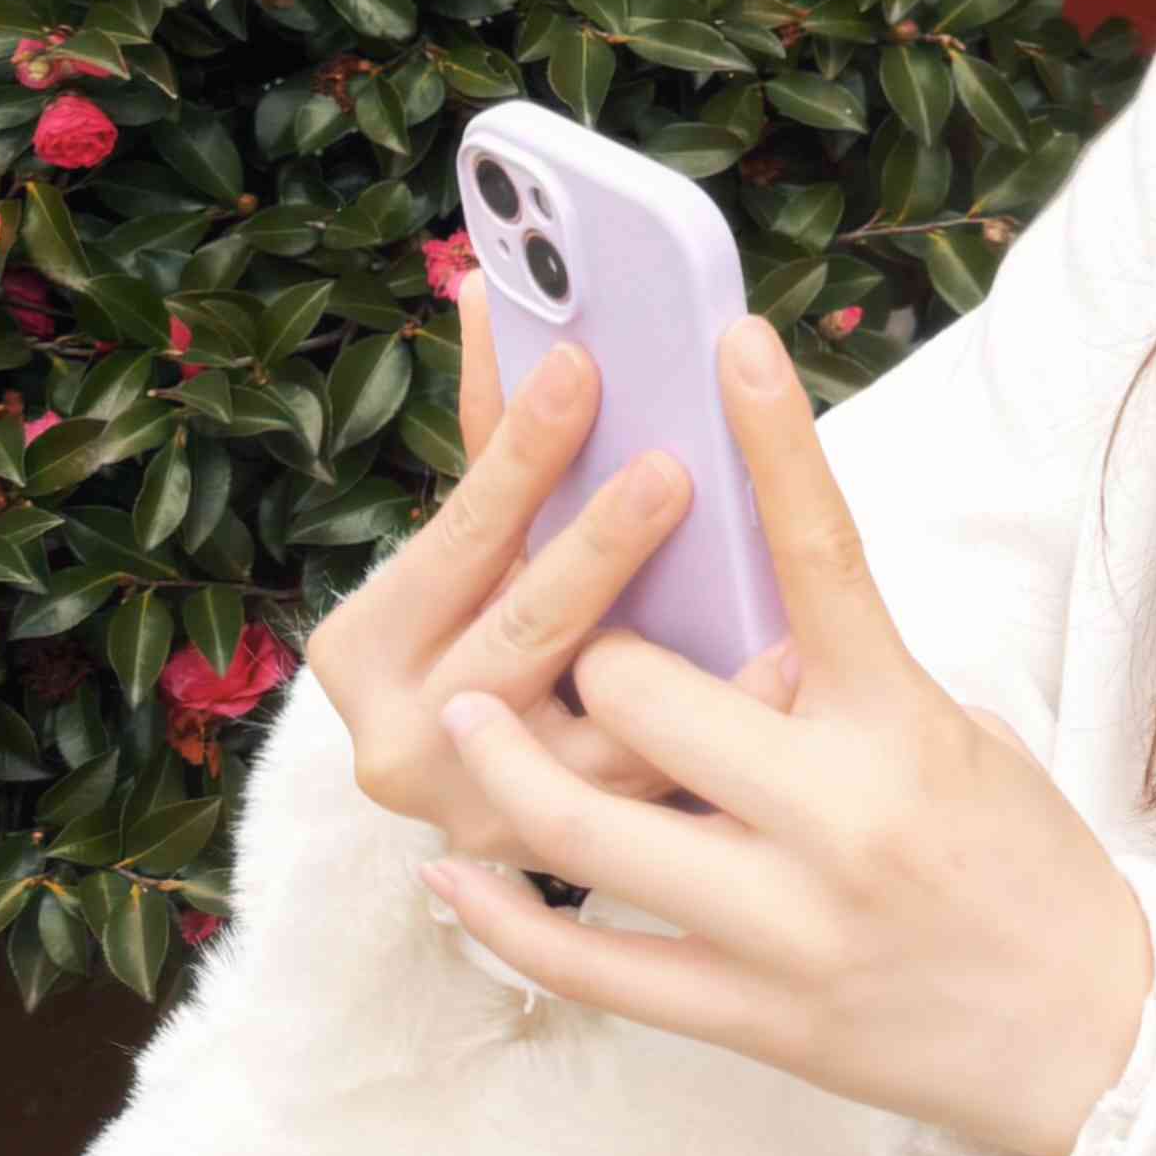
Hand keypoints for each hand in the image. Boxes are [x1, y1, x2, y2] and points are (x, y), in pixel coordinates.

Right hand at [305, 274, 798, 871]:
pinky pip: (661, 794)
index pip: (456, 538)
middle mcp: (405, 747)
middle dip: (599, 548)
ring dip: (690, 666)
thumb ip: (490, 442)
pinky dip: (727, 735)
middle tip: (674, 470)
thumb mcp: (469, 550)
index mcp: (363, 651)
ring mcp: (484, 818)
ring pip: (599, 735)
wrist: (472, 801)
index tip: (583, 367)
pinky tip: (792, 677)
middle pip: (523, 636)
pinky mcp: (567, 866)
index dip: (520, 453)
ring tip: (772, 605)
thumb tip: (491, 290)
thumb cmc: (480, 630)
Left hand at [416, 315, 1153, 1155]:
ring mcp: (787, 927)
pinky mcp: (752, 1018)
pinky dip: (506, 922)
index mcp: (903, 728)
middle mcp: (840, 819)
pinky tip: (449, 878)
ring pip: (591, 830)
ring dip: (512, 762)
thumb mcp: (961, 741)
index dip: (778, 441)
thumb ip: (852, 681)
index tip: (733, 345)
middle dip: (604, 657)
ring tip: (468, 713)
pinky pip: (595, 964)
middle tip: (586, 643)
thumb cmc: (1024, 866)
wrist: (1094, 1038)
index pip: (828, 558)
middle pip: (652, 695)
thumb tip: (748, 613)